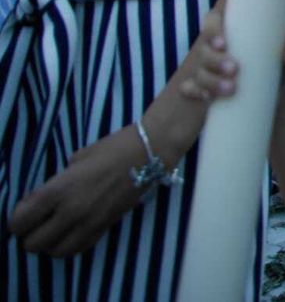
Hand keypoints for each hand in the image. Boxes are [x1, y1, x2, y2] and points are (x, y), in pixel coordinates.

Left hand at [10, 124, 146, 255]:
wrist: (149, 153)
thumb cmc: (111, 148)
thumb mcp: (76, 159)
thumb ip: (58, 181)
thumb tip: (47, 197)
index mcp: (58, 190)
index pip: (20, 222)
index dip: (18, 218)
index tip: (26, 210)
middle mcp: (70, 212)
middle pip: (33, 243)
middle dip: (31, 234)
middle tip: (38, 222)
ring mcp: (89, 223)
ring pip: (55, 252)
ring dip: (51, 243)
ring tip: (56, 229)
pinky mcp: (105, 228)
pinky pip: (78, 248)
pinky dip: (70, 245)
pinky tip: (74, 230)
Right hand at [179, 7, 284, 103]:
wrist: (284, 87)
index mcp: (234, 28)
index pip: (212, 21)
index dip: (212, 30)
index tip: (224, 43)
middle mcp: (218, 48)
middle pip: (203, 50)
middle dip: (214, 60)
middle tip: (235, 70)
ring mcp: (211, 69)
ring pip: (199, 73)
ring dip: (210, 81)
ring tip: (231, 89)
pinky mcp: (209, 90)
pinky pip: (191, 90)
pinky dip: (195, 93)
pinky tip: (206, 99)